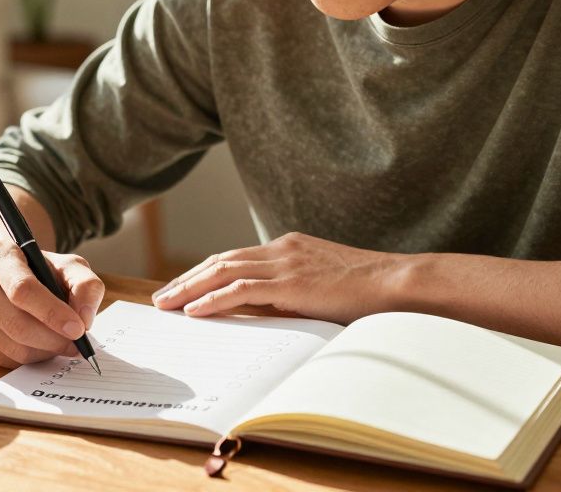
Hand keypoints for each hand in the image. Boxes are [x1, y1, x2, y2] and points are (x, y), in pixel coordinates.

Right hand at [0, 240, 104, 367]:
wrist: (8, 274)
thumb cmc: (41, 270)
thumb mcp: (69, 266)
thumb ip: (85, 285)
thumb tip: (84, 319)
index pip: (22, 289)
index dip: (52, 313)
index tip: (78, 329)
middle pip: (17, 324)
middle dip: (54, 340)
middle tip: (78, 344)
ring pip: (12, 347)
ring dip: (45, 351)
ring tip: (62, 343)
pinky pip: (4, 359)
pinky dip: (30, 358)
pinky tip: (41, 345)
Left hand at [151, 232, 405, 323]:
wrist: (397, 284)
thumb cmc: (368, 292)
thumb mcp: (322, 287)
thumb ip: (293, 293)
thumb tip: (265, 312)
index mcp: (289, 247)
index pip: (235, 258)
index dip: (204, 273)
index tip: (183, 287)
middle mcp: (282, 249)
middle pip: (220, 261)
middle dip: (187, 279)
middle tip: (162, 298)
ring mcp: (285, 263)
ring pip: (223, 272)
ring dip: (190, 289)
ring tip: (166, 305)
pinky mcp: (291, 283)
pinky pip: (241, 290)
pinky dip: (213, 299)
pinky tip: (194, 310)